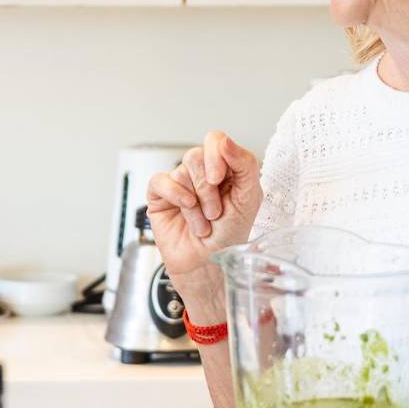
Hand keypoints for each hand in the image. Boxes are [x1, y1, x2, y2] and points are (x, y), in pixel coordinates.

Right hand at [145, 132, 261, 311]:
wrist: (208, 266)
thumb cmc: (229, 237)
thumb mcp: (249, 200)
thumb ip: (245, 165)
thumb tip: (225, 141)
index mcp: (225, 169)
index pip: (216, 141)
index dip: (217, 155)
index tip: (219, 178)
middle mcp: (201, 173)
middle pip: (197, 155)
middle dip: (207, 188)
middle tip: (215, 212)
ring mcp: (180, 183)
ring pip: (181, 171)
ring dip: (196, 202)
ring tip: (204, 222)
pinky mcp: (160, 196)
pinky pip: (160, 181)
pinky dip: (175, 195)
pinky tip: (186, 210)